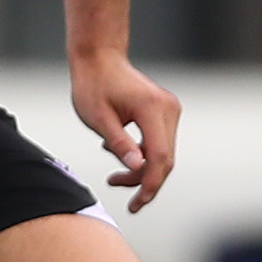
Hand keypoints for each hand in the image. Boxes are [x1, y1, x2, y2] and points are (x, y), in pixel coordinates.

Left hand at [70, 49, 179, 211]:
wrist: (100, 57)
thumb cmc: (93, 84)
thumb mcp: (98, 118)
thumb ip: (119, 144)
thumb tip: (137, 169)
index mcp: (151, 108)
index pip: (160, 156)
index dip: (150, 183)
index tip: (138, 203)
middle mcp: (167, 108)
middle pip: (165, 158)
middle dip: (146, 182)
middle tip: (126, 199)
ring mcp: (169, 109)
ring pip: (163, 153)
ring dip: (142, 170)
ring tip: (115, 177)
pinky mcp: (165, 111)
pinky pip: (160, 143)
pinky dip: (143, 156)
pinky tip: (120, 154)